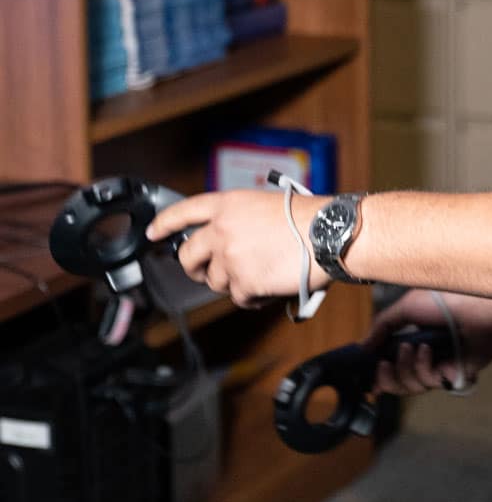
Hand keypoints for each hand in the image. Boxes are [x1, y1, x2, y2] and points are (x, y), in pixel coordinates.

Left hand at [146, 188, 329, 307]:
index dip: (164, 223)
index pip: (184, 212)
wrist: (328, 234)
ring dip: (233, 282)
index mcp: (228, 204)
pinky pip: (238, 297)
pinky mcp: (243, 281)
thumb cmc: (309, 218)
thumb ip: (238, 219)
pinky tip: (268, 285)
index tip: (153, 232)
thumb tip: (228, 240)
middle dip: (196, 268)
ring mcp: (230, 256)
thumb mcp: (265, 205)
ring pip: (215, 280)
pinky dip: (252, 296)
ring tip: (259, 273)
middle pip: (188, 255)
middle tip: (209, 271)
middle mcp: (222, 229)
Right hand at [367, 290, 491, 396]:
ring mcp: (441, 366)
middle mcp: (427, 355)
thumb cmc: (449, 299)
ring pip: (410, 386)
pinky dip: (424, 368)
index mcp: (415, 337)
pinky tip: (428, 351)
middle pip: (397, 382)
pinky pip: (429, 384)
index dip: (377, 372)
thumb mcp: (407, 307)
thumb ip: (383, 327)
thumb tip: (362, 347)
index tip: (365, 377)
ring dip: (405, 369)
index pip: (391, 362)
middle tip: (383, 365)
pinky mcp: (456, 375)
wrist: (480, 306)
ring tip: (412, 348)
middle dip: (386, 377)